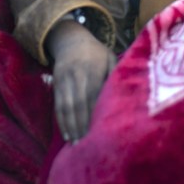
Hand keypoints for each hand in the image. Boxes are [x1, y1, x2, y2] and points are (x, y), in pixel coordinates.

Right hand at [47, 21, 116, 143]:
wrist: (70, 39)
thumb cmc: (97, 53)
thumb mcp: (110, 57)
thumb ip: (116, 74)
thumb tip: (127, 94)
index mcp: (93, 67)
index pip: (93, 93)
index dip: (95, 113)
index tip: (100, 131)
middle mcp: (76, 73)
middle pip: (78, 102)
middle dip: (82, 124)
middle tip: (88, 144)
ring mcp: (64, 79)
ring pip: (66, 105)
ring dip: (71, 126)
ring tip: (77, 144)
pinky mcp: (56, 84)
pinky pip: (57, 105)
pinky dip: (62, 121)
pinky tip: (67, 134)